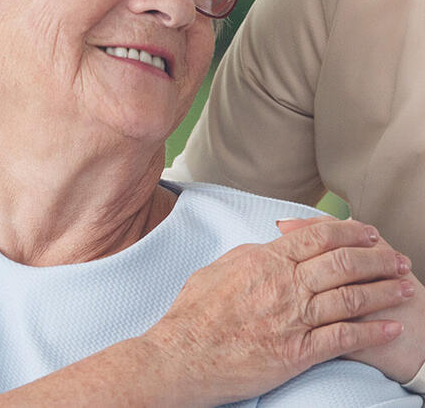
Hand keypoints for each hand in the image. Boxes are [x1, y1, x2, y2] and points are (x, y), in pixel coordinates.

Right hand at [143, 219, 413, 405]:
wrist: (184, 353)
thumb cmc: (196, 311)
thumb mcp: (220, 267)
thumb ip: (252, 254)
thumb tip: (273, 246)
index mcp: (266, 260)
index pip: (318, 236)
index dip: (351, 232)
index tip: (370, 233)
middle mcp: (285, 285)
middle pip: (344, 263)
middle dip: (378, 259)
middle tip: (399, 259)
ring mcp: (294, 318)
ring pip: (351, 298)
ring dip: (384, 291)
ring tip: (406, 287)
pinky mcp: (297, 353)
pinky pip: (344, 338)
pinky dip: (372, 331)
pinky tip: (391, 326)